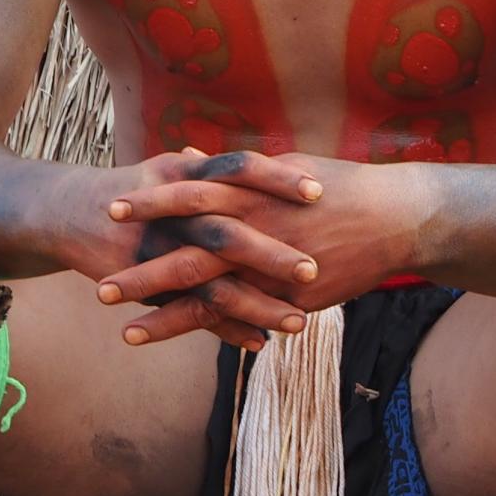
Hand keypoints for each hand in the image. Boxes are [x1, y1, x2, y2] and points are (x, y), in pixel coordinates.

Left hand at [97, 154, 431, 348]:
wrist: (397, 220)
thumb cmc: (341, 187)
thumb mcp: (283, 166)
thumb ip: (232, 170)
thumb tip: (188, 156)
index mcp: (252, 192)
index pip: (190, 195)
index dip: (151, 203)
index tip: (113, 207)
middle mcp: (255, 231)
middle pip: (186, 252)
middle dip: (140, 266)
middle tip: (99, 282)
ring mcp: (270, 269)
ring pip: (205, 293)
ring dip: (160, 310)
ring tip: (120, 323)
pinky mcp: (288, 299)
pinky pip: (239, 317)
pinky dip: (202, 330)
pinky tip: (167, 339)